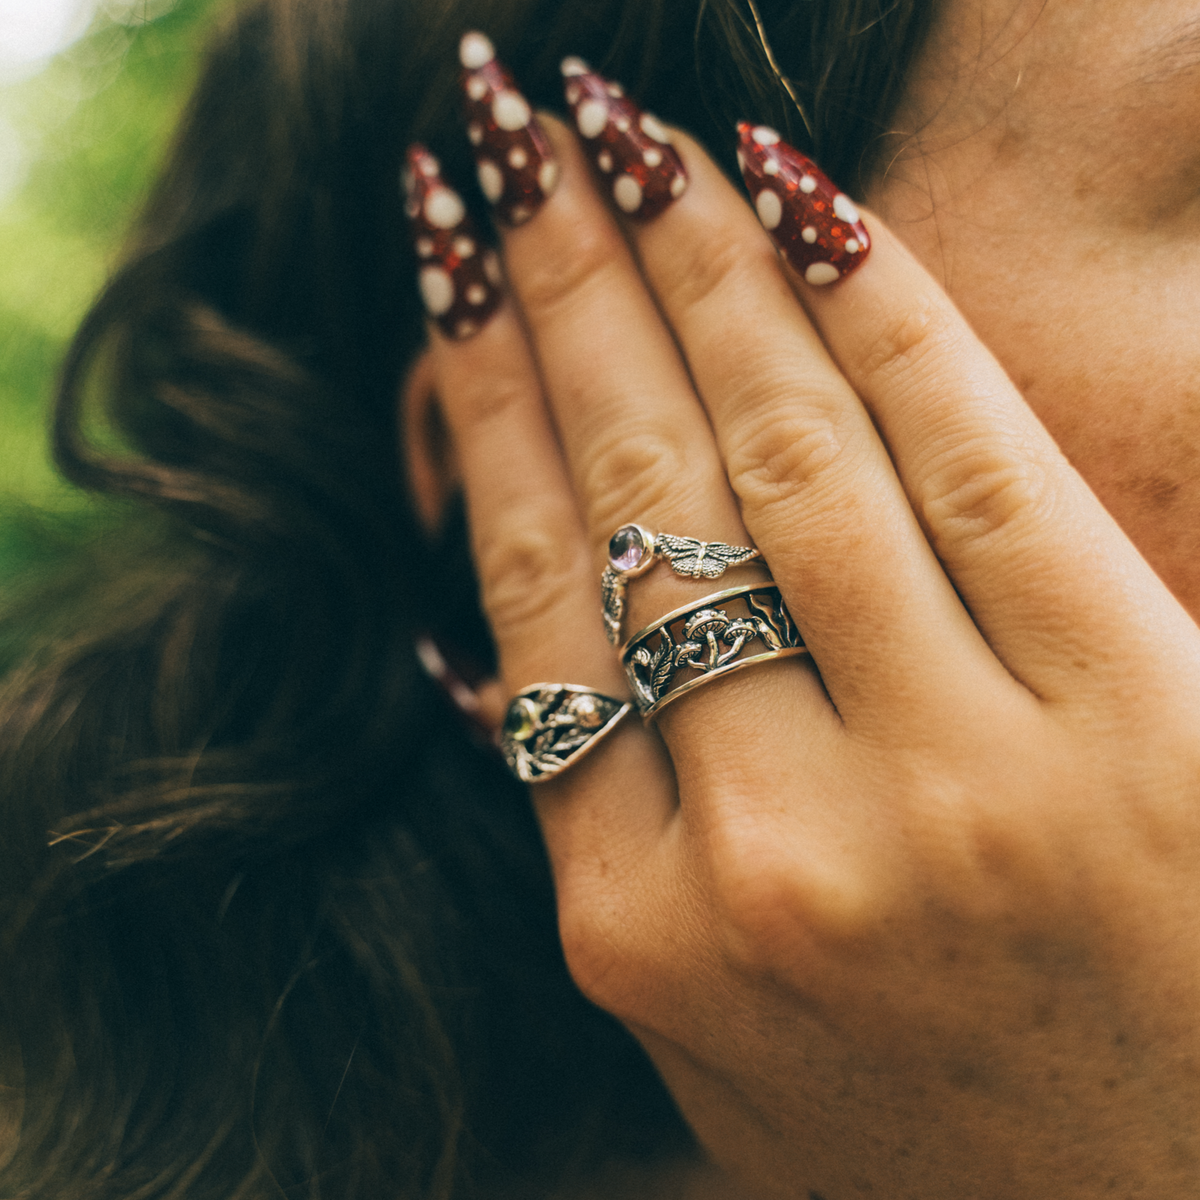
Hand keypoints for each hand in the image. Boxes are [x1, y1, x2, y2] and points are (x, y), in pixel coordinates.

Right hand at [424, 106, 1199, 1197]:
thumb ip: (603, 840)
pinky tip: (793, 196)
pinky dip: (875, 312)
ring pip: (781, 460)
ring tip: (617, 138)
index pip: (530, 593)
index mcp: (636, 923)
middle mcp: (767, 847)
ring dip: (686, 268)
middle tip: (502, 142)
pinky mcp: (1131, 724)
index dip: (479, 403)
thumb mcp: (701, 1024)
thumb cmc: (913, 1131)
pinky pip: (969, 468)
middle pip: (634, 496)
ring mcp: (952, 784)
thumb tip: (508, 640)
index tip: (446, 272)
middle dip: (556, 286)